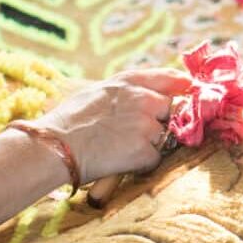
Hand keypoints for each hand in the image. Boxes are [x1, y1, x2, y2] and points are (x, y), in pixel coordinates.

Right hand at [34, 68, 190, 180]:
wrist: (55, 146)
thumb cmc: (67, 120)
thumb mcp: (96, 91)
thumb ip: (124, 90)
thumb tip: (144, 93)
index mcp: (129, 82)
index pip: (170, 79)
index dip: (181, 87)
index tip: (188, 90)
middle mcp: (143, 100)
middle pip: (168, 110)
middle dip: (158, 121)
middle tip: (131, 132)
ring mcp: (147, 126)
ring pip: (163, 136)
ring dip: (149, 144)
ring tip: (119, 148)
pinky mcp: (145, 151)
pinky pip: (155, 159)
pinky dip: (141, 164)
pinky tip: (120, 162)